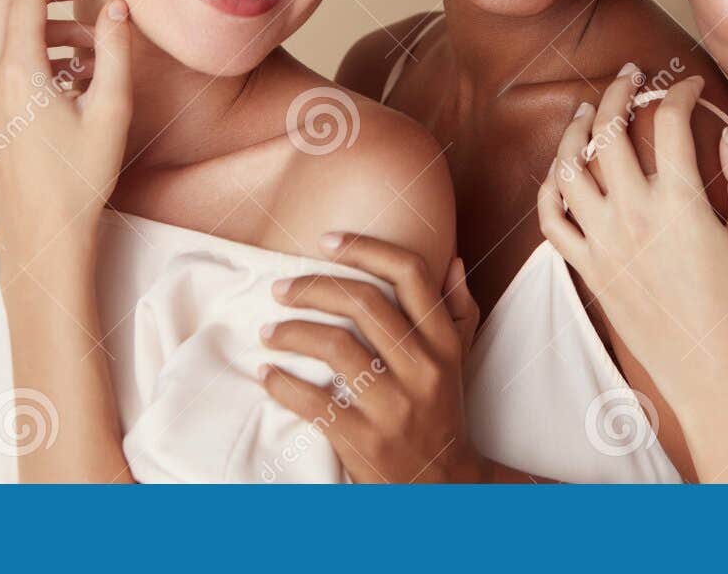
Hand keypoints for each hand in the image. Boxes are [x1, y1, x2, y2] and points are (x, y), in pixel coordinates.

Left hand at [0, 0, 132, 281]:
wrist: (40, 237)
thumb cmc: (78, 179)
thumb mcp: (110, 110)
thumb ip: (115, 50)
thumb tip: (115, 6)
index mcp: (15, 72)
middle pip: (3, 5)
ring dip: (40, 27)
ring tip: (90, 53)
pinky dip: (26, 53)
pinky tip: (66, 80)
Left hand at [259, 235, 486, 482]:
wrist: (445, 486)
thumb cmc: (444, 412)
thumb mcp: (460, 360)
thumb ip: (459, 309)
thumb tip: (453, 259)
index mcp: (444, 342)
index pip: (411, 274)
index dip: (366, 248)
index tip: (327, 240)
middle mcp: (424, 369)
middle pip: (364, 303)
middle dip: (313, 287)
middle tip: (279, 287)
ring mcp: (396, 407)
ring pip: (336, 348)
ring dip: (292, 333)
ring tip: (268, 331)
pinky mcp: (366, 442)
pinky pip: (315, 403)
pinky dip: (283, 385)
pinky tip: (266, 374)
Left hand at [536, 70, 727, 404]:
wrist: (709, 368)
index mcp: (680, 202)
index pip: (669, 123)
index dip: (678, 93)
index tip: (687, 86)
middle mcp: (634, 214)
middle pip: (609, 132)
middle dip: (616, 92)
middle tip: (628, 76)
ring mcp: (603, 241)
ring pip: (569, 169)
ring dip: (574, 132)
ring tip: (586, 111)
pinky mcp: (587, 267)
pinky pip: (552, 220)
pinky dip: (549, 190)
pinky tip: (560, 172)